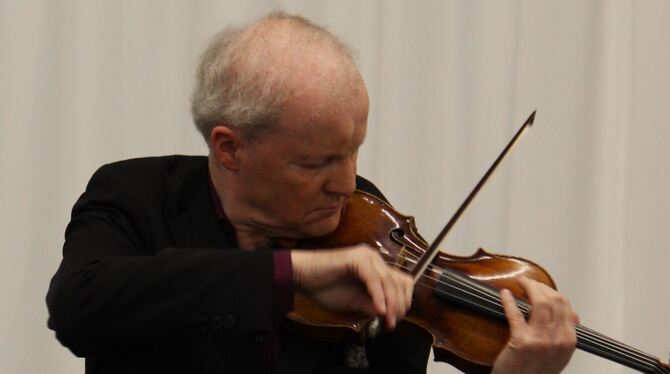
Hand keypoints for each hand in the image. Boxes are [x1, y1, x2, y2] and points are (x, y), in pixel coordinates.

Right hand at [291, 244, 413, 329]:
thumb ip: (372, 307)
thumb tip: (390, 315)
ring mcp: (367, 257)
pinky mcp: (357, 258)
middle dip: (399, 305)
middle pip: (400, 282)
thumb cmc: (325, 288)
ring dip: (391, 303)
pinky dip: (378, 296)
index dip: (403, 302)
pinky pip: (374, 279)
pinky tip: (379, 310)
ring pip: (389, 281)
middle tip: (391, 323)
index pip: (402, 283)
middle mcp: (375, 260)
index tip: (394, 321)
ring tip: (387, 320)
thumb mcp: (354, 303)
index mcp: (376, 268)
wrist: (303, 277)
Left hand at [492, 277, 578, 373]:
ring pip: (540, 302)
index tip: (540, 287)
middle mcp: (558, 339)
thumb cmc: (537, 372)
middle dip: (539, 286)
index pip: (565, 305)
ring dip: (528, 287)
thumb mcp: (560, 355)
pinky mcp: (521, 341)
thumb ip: (566, 334)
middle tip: (528, 282)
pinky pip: (516, 313)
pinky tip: (504, 294)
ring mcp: (541, 340)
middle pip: (553, 300)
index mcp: (569, 340)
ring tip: (520, 283)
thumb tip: (572, 314)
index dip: (551, 291)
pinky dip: (508, 300)